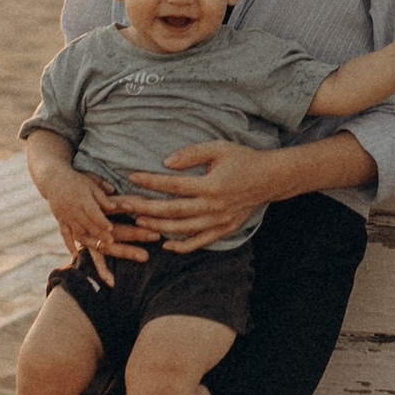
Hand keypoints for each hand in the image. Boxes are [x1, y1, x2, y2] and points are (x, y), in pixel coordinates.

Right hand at [27, 145, 156, 269]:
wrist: (53, 179)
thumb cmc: (77, 180)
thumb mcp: (91, 183)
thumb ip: (102, 195)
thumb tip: (115, 206)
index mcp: (83, 199)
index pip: (93, 212)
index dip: (102, 221)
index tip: (110, 229)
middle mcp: (73, 209)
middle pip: (87, 224)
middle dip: (99, 233)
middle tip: (111, 242)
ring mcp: (66, 216)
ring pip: (77, 231)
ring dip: (88, 240)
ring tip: (99, 247)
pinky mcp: (60, 220)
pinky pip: (64, 234)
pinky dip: (68, 245)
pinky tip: (74, 254)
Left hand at [129, 139, 281, 251]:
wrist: (270, 179)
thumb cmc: (243, 159)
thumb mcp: (219, 148)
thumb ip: (192, 154)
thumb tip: (166, 163)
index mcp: (211, 185)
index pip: (173, 185)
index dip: (150, 181)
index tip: (131, 177)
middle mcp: (213, 207)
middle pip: (171, 210)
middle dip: (144, 208)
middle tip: (124, 205)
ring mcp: (219, 221)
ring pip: (182, 229)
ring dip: (157, 226)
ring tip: (138, 221)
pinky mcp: (224, 230)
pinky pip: (199, 243)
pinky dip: (181, 246)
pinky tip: (165, 243)